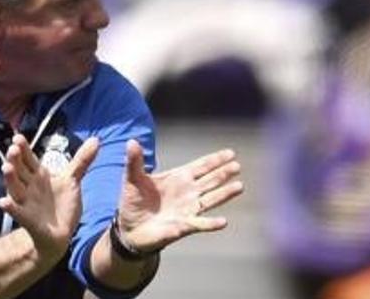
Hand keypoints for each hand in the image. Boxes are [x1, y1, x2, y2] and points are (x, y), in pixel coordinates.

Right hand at [0, 135, 98, 258]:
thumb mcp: (72, 180)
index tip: (18, 137)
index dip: (24, 149)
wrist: (60, 235)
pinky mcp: (27, 219)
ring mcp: (26, 202)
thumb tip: (96, 140)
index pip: (29, 158)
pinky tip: (3, 202)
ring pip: (15, 187)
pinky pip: (16, 212)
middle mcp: (29, 186)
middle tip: (13, 149)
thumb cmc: (62, 205)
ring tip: (6, 168)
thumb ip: (82, 160)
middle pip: (19, 170)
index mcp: (38, 175)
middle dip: (15, 159)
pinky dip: (10, 207)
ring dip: (10, 178)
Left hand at [116, 140, 243, 252]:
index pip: (201, 166)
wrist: (129, 228)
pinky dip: (211, 224)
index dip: (215, 160)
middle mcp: (187, 192)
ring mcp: (187, 209)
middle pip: (210, 180)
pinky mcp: (183, 226)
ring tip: (239, 187)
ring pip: (211, 200)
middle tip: (237, 165)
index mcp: (178, 178)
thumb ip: (134, 161)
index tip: (230, 153)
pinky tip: (223, 221)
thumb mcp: (132, 178)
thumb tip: (131, 141)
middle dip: (223, 173)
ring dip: (224, 194)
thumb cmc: (133, 201)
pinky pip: (200, 224)